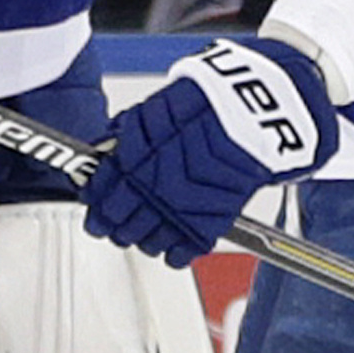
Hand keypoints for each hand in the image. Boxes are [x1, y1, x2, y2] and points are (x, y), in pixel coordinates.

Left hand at [83, 37, 337, 267]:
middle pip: (121, 217)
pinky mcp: (213, 217)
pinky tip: (168, 249)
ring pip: (149, 237)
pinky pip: (185, 246)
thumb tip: (109, 151)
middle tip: (107, 226)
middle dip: (111, 224)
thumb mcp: (162, 105)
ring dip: (139, 239)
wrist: (261, 106)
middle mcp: (158, 181)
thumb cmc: (214, 100)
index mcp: (139, 151)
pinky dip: (174, 252)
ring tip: (138, 236)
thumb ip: (132, 131)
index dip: (95, 199)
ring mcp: (185, 202)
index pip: (104, 186)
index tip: (93, 202)